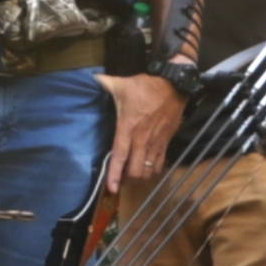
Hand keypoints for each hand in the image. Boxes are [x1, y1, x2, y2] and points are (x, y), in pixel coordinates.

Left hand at [96, 72, 186, 192]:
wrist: (174, 85)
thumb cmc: (145, 86)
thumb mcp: (122, 84)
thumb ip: (105, 83)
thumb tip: (92, 78)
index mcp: (128, 127)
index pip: (120, 156)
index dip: (115, 174)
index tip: (111, 187)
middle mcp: (142, 139)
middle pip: (136, 170)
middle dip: (126, 179)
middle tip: (119, 180)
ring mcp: (156, 142)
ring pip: (148, 170)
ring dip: (139, 177)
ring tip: (131, 176)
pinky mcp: (166, 142)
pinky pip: (160, 164)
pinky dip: (153, 171)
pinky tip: (146, 169)